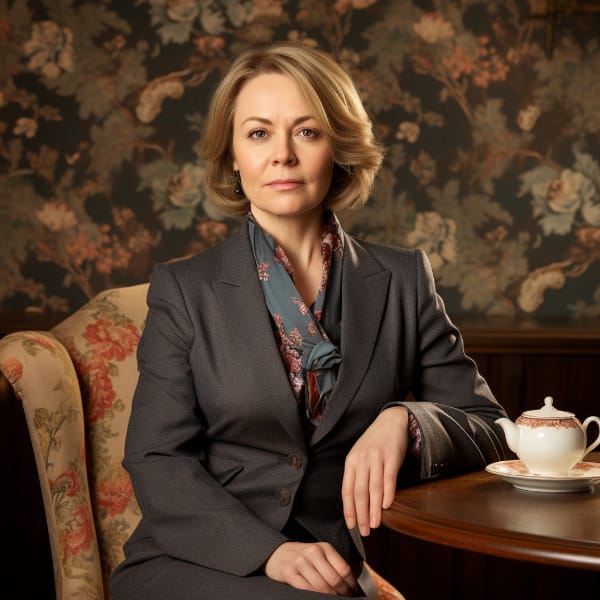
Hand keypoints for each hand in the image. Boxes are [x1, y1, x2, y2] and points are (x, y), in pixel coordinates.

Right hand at [264, 541, 357, 595]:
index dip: (351, 584)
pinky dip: (315, 596)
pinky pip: (306, 589)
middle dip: (342, 592)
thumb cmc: (302, 557)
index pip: (344, 568)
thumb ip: (333, 565)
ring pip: (322, 586)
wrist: (277, 554)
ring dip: (330, 596)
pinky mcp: (290, 572)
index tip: (353, 591)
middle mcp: (313, 552)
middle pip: (334, 578)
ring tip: (334, 598)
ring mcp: (301, 562)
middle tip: (345, 597)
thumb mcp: (319, 554)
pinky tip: (318, 597)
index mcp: (324, 547)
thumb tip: (350, 583)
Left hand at [342, 406, 409, 535]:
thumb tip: (356, 503)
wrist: (391, 421)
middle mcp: (362, 459)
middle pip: (359, 492)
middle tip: (364, 531)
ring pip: (374, 489)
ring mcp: (377, 458)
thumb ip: (357, 475)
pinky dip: (387, 494)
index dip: (349, 510)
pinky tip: (386, 507)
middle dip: (361, 514)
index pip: (347, 490)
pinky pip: (389, 479)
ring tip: (374, 524)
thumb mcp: (360, 455)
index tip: (351, 525)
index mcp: (351, 461)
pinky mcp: (392, 457)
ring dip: (374, 510)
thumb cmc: (374, 442)